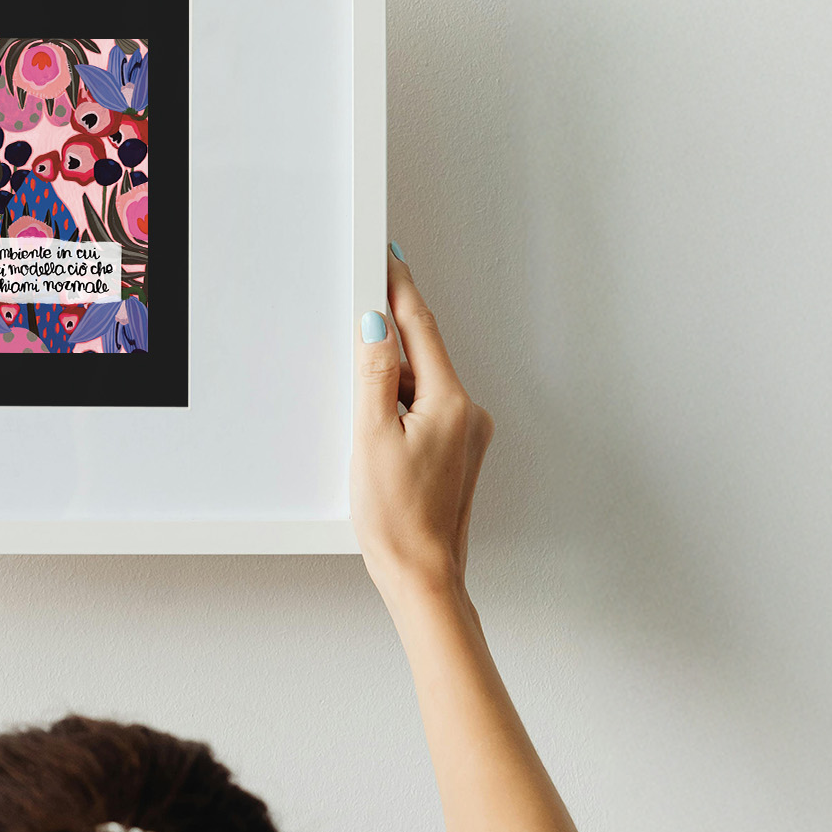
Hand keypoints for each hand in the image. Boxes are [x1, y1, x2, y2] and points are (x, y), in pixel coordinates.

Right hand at [351, 248, 492, 609]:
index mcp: (451, 402)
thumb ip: (374, 376)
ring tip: (369, 429)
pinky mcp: (458, 452)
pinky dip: (402, 411)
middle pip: (421, 357)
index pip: (420, 329)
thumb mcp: (371, 438)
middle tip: (363, 334)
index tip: (389, 258)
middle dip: (389, 345)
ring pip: (422, 387)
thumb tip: (375, 326)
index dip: (400, 290)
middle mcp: (468, 413)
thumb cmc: (397, 519)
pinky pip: (426, 412)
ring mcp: (467, 434)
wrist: (422, 573)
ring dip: (392, 389)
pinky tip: (382, 438)